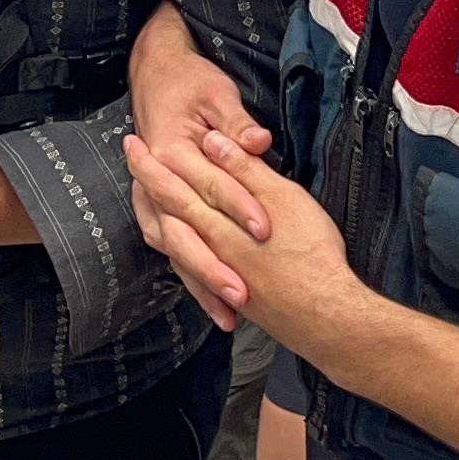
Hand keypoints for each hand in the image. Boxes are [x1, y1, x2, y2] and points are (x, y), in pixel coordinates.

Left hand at [125, 128, 368, 350]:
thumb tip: (211, 142)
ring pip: (174, 245)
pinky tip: (182, 253)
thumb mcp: (282, 196)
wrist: (327, 317)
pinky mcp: (228, 296)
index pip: (173, 185)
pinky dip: (179, 255)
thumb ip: (244, 170)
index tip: (132, 146)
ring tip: (146, 203)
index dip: (150, 164)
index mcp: (219, 219)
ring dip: (159, 220)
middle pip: (166, 212)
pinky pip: (191, 272)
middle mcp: (209, 247)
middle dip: (146, 186)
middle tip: (131, 163)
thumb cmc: (312, 252)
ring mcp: (216, 275)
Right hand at [127, 10, 273, 323]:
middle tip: (243, 294)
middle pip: (184, 232)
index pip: (209, 185)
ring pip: (177, 250)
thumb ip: (235, 123)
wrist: (156, 75)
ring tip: (229, 314)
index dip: (238, 208)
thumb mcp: (214, 93)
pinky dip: (195, 281)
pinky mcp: (166, 212)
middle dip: (213, 267)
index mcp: (170, 151)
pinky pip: (177, 253)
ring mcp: (157, 201)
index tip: (265, 230)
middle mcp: (158, 182)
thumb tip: (257, 140)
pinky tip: (219, 308)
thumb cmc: (188, 84)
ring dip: (201, 284)